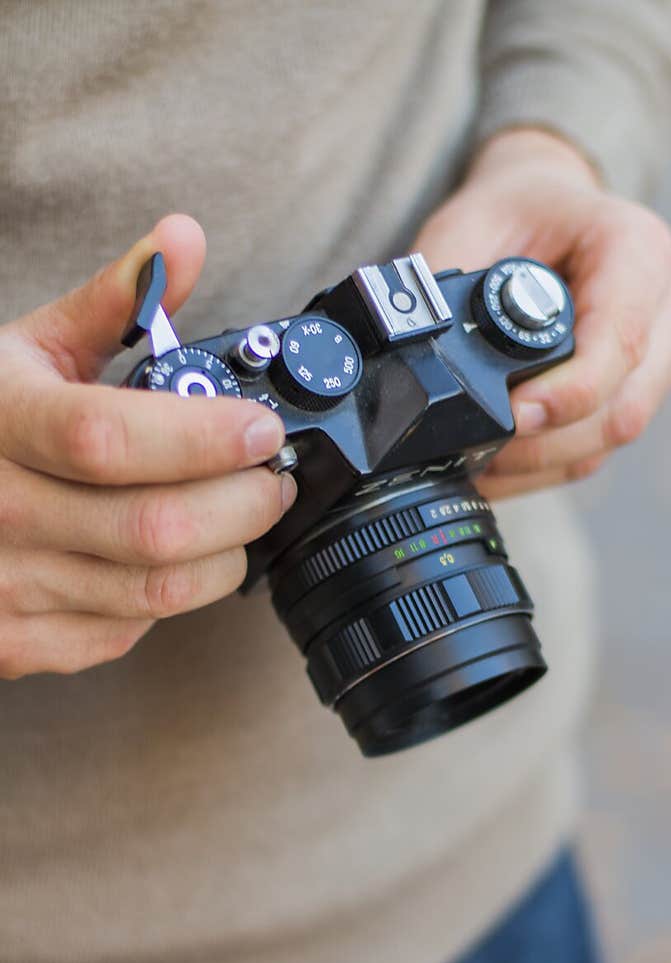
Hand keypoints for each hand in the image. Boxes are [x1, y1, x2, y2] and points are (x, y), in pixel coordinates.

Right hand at [0, 215, 292, 678]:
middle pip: (153, 529)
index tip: (260, 430)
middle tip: (271, 480)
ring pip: (156, 592)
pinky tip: (171, 560)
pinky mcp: (13, 642)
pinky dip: (168, 599)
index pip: (109, 439)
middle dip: (243, 506)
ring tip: (238, 516)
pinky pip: (125, 632)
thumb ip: (114, 298)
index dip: (202, 439)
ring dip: (224, 556)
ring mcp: (0, 585)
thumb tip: (186, 239)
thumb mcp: (30, 348)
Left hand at [413, 128, 670, 499]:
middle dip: (548, 441)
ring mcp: (662, 354)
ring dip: (545, 461)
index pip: (622, 338)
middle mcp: (666, 305)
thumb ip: (442, 287)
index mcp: (638, 249)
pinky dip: (547, 464)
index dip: (570, 391)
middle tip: (480, 450)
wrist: (547, 210)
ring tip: (480, 462)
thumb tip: (401, 349)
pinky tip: (500, 465)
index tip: (514, 416)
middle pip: (623, 405)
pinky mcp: (641, 391)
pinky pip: (600, 446)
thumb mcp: (469, 225)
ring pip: (612, 436)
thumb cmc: (515, 211)